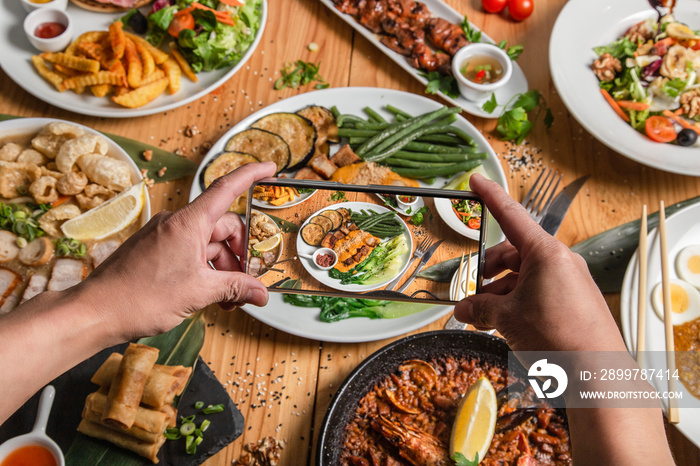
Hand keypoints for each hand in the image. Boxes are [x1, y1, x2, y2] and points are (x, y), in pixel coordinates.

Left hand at [77, 162, 276, 340]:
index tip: (270, 168)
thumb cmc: (141, 297)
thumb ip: (235, 288)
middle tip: (246, 283)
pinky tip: (209, 295)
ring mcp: (165, 237)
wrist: (96, 311)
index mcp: (188, 223)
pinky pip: (190, 253)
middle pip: (223, 227)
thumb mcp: (198, 293)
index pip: (226, 188)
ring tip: (227, 299)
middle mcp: (176, 224)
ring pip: (207, 245)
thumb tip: (261, 294)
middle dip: (239, 255)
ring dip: (222, 269)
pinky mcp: (155, 251)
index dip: (250, 175)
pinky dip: (204, 271)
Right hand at [454, 174, 625, 352]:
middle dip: (489, 270)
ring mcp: (570, 281)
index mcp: (546, 253)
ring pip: (525, 275)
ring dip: (502, 292)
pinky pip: (539, 291)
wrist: (596, 373)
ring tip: (484, 316)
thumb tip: (463, 310)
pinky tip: (504, 323)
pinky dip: (518, 302)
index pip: (511, 216)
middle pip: (514, 253)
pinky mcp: (575, 301)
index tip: (476, 180)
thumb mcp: (508, 318)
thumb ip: (481, 308)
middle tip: (472, 289)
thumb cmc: (556, 336)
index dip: (491, 196)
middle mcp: (561, 262)